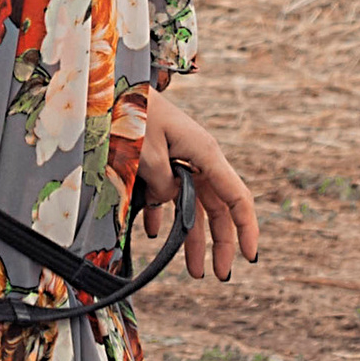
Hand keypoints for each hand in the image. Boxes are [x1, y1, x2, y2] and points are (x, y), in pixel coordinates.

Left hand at [134, 86, 259, 281]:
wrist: (109, 85)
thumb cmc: (130, 111)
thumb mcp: (146, 152)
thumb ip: (163, 183)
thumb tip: (170, 201)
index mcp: (204, 154)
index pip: (237, 198)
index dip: (247, 229)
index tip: (250, 258)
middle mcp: (198, 159)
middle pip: (218, 208)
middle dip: (221, 243)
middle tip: (219, 275)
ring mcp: (180, 160)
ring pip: (193, 206)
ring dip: (192, 238)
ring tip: (192, 271)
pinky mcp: (160, 160)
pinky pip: (168, 194)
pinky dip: (163, 214)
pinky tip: (153, 232)